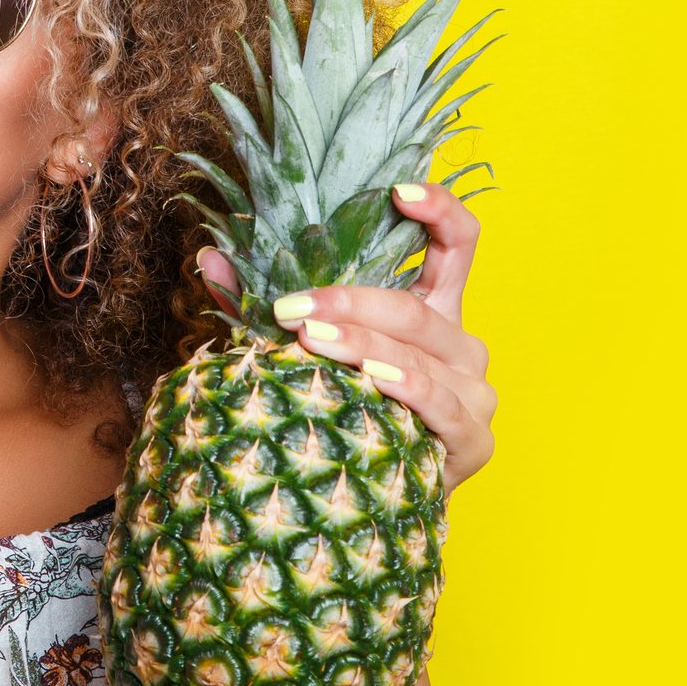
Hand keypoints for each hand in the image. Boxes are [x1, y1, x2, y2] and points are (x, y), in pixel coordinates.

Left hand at [197, 182, 495, 493]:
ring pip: (418, 352)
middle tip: (289, 305)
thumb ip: (264, 300)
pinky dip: (403, 388)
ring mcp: (475, 391)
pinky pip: (438, 404)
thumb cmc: (343, 409)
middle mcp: (462, 343)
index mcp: (435, 309)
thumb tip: (211, 257)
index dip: (438, 209)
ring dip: (360, 343)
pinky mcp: (474, 440)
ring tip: (309, 337)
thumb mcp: (308, 347)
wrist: (371, 495)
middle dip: (347, 300)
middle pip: (413, 306)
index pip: (457, 244)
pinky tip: (371, 380)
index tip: (395, 190)